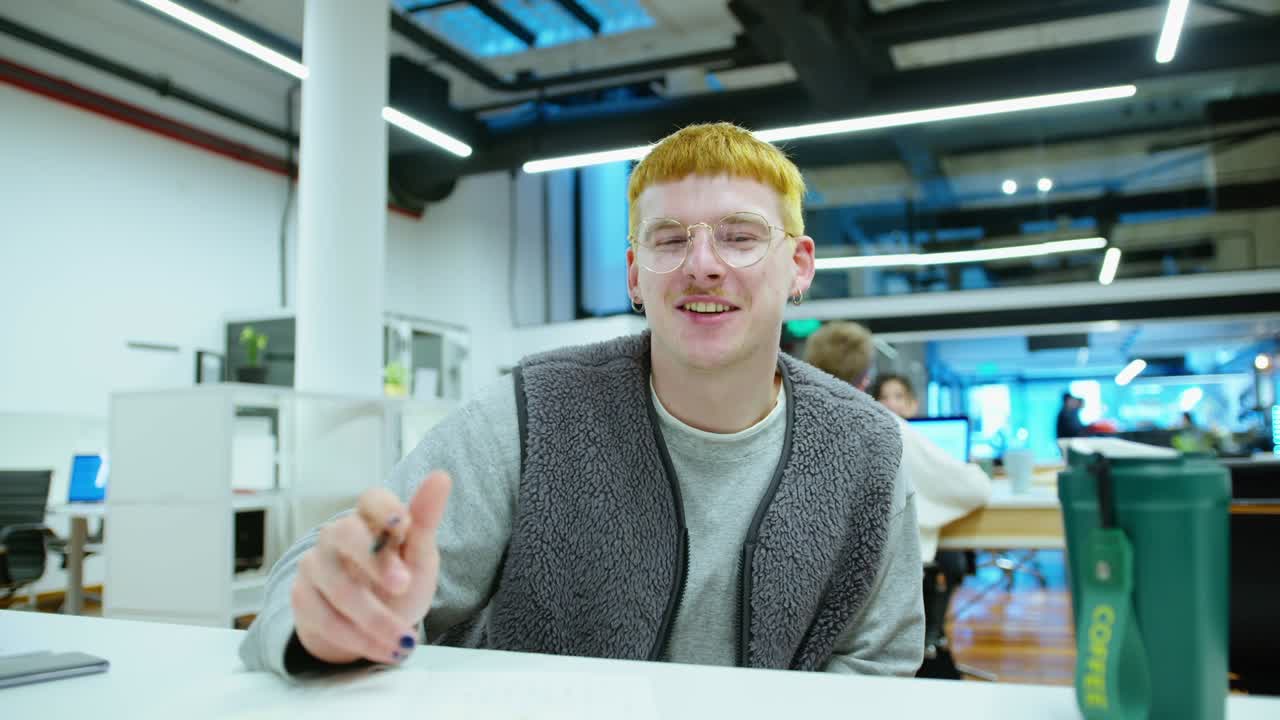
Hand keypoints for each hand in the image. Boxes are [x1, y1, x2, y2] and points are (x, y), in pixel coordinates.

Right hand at [291, 470, 451, 664]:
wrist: (371, 626)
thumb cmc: (399, 582)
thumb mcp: (419, 556)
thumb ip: (426, 520)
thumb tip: (441, 476)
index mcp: (371, 518)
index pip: (372, 499)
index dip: (385, 507)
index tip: (403, 523)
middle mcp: (337, 535)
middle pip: (344, 534)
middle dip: (375, 562)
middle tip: (403, 586)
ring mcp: (315, 564)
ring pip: (337, 586)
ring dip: (374, 617)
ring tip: (404, 641)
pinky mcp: (301, 597)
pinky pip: (325, 618)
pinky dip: (358, 638)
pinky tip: (384, 650)